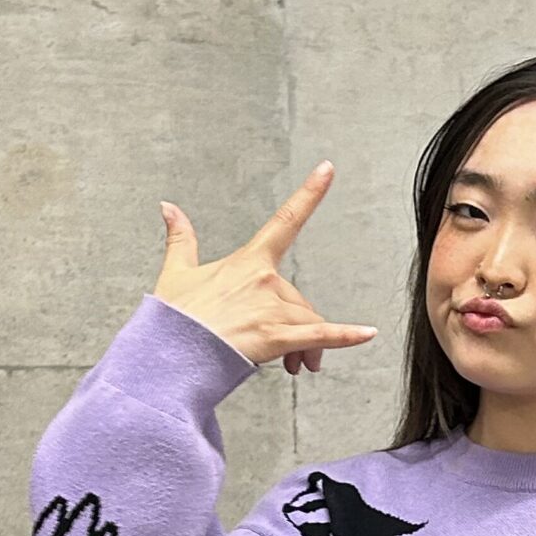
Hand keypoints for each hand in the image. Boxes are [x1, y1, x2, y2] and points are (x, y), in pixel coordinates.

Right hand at [154, 163, 377, 375]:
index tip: (327, 170)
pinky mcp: (275, 337)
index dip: (309, 194)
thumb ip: (180, 238)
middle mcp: (264, 280)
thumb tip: (168, 207)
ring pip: (307, 321)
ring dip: (307, 346)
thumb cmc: (174, 319)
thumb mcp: (176, 273)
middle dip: (295, 326)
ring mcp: (271, 308)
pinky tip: (367, 334)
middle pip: (299, 299)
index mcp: (247, 261)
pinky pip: (321, 335)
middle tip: (287, 354)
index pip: (284, 220)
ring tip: (295, 366)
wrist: (168, 354)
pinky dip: (346, 336)